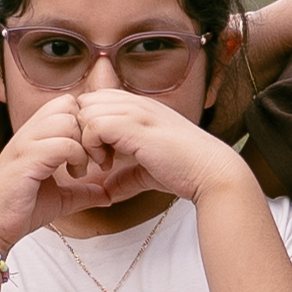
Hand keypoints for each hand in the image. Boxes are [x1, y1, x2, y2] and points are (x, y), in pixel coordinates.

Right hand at [0, 93, 115, 241]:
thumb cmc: (20, 211)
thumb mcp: (60, 198)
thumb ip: (83, 192)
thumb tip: (108, 195)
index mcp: (35, 135)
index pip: (66, 104)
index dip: (86, 124)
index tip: (93, 153)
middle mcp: (28, 133)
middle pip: (68, 104)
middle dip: (87, 130)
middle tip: (92, 159)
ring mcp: (25, 144)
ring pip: (67, 120)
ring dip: (83, 144)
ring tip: (81, 169)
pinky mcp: (25, 160)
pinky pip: (63, 144)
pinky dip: (76, 158)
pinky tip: (74, 175)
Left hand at [72, 86, 250, 206]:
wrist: (209, 172)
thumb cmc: (185, 171)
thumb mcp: (147, 172)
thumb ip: (125, 176)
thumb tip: (107, 191)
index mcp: (141, 108)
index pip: (97, 101)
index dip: (89, 126)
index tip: (99, 155)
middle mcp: (137, 104)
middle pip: (87, 102)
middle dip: (82, 131)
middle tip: (95, 160)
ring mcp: (136, 111)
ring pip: (86, 111)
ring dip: (86, 140)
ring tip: (102, 163)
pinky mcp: (135, 125)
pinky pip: (94, 124)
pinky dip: (93, 146)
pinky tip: (107, 165)